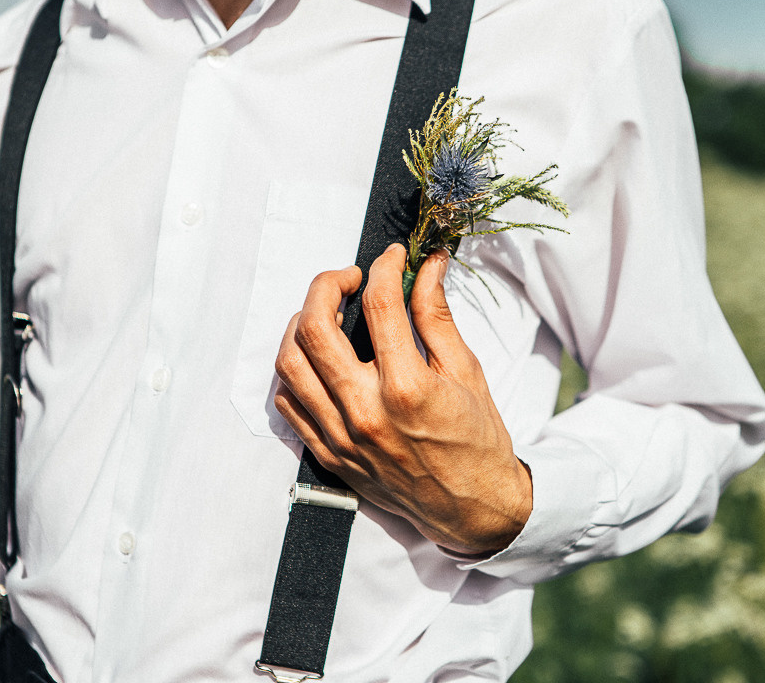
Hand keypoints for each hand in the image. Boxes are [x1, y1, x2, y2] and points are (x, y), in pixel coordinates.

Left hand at [274, 243, 531, 555]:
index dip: (385, 267)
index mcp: (407, 387)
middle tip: (349, 278)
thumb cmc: (476, 439)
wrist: (472, 507)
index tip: (392, 257)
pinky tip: (317, 358)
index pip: (380, 305)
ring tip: (324, 313)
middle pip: (314, 328)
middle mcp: (365, 412)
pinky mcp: (328, 454)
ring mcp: (341, 436)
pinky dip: (295, 371)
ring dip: (300, 324)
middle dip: (327, 285)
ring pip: (289, 364)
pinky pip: (288, 404)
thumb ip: (437, 315)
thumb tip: (427, 267)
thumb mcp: (466, 370)